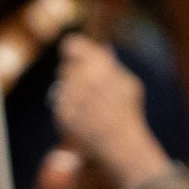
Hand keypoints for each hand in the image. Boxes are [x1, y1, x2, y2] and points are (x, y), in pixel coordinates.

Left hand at [51, 39, 169, 188]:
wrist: (118, 143)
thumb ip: (112, 65)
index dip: (74, 50)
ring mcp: (69, 96)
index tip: (76, 55)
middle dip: (75, 73)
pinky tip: (84, 115)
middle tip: (88, 85)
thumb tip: (102, 49)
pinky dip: (68, 106)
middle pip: (66, 66)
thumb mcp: (128, 83)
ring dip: (71, 90)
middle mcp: (81, 78)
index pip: (71, 45)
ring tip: (88, 103)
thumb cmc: (127, 112)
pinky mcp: (61, 113)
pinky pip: (60, 103)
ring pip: (61, 84)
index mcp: (98, 66)